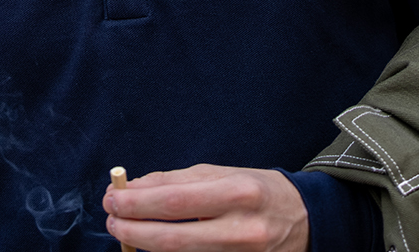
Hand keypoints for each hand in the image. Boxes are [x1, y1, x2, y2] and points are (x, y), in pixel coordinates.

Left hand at [103, 164, 309, 251]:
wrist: (307, 221)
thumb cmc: (258, 192)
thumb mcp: (223, 173)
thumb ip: (178, 180)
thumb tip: (134, 188)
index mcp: (237, 193)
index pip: (174, 201)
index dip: (136, 203)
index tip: (112, 199)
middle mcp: (241, 229)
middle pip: (172, 239)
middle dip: (132, 230)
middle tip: (112, 220)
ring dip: (146, 245)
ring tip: (129, 231)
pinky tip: (157, 245)